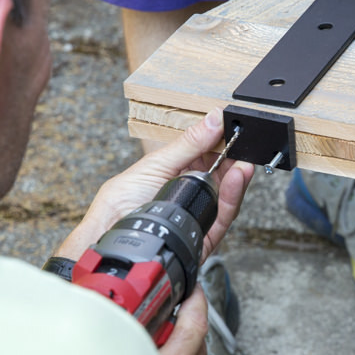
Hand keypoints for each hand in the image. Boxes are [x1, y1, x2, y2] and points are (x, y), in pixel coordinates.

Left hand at [55, 108, 254, 260]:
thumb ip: (189, 143)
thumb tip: (212, 119)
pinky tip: (237, 180)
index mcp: (178, 172)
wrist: (108, 234)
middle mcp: (190, 193)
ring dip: (238, 178)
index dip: (224, 144)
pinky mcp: (204, 235)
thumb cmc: (120, 201)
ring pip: (227, 196)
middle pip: (222, 175)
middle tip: (246, 146)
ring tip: (243, 163)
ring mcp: (198, 214)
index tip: (236, 130)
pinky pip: (224, 216)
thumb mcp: (157, 163)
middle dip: (236, 160)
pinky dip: (234, 198)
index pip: (209, 155)